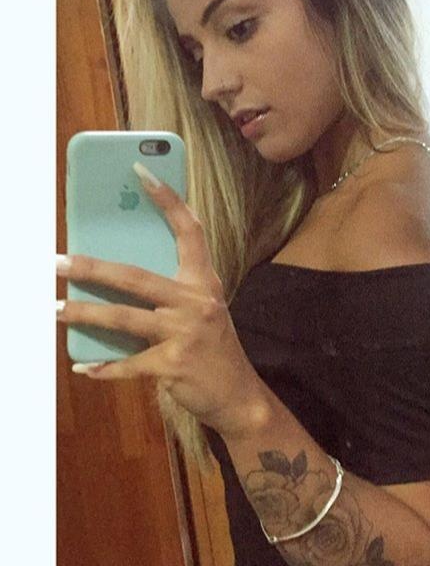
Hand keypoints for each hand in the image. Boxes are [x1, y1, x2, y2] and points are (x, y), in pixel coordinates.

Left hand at [57, 163, 260, 435]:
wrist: (239, 395)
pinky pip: (128, 365)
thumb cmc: (214, 348)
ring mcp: (185, 334)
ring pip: (123, 318)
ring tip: (55, 310)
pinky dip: (103, 368)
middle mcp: (196, 302)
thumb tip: (116, 279)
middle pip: (136, 276)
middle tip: (58, 262)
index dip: (166, 199)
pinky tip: (82, 367)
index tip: (140, 171)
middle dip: (92, 269)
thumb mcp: (202, 311)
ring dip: (84, 315)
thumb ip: (172, 293)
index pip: (189, 230)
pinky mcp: (173, 365)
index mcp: (204, 282)